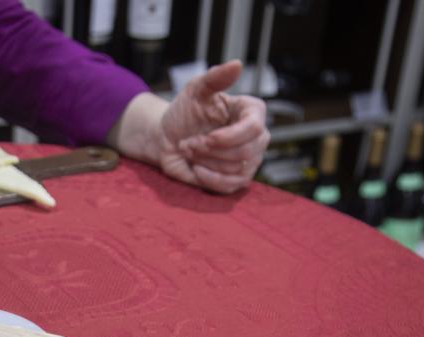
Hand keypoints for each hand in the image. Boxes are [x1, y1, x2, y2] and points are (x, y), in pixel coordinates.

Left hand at [108, 60, 268, 193]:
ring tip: (191, 150)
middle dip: (211, 150)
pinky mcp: (236, 180)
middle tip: (190, 142)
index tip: (207, 137)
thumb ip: (215, 77)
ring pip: (236, 169)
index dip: (230, 137)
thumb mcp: (195, 90)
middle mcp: (256, 137)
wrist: (167, 137)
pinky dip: (209, 179)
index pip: (255, 128)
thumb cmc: (184, 112)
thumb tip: (237, 64)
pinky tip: (197, 169)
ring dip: (206, 161)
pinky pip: (230, 186)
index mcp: (251, 112)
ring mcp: (248, 160)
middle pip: (246, 151)